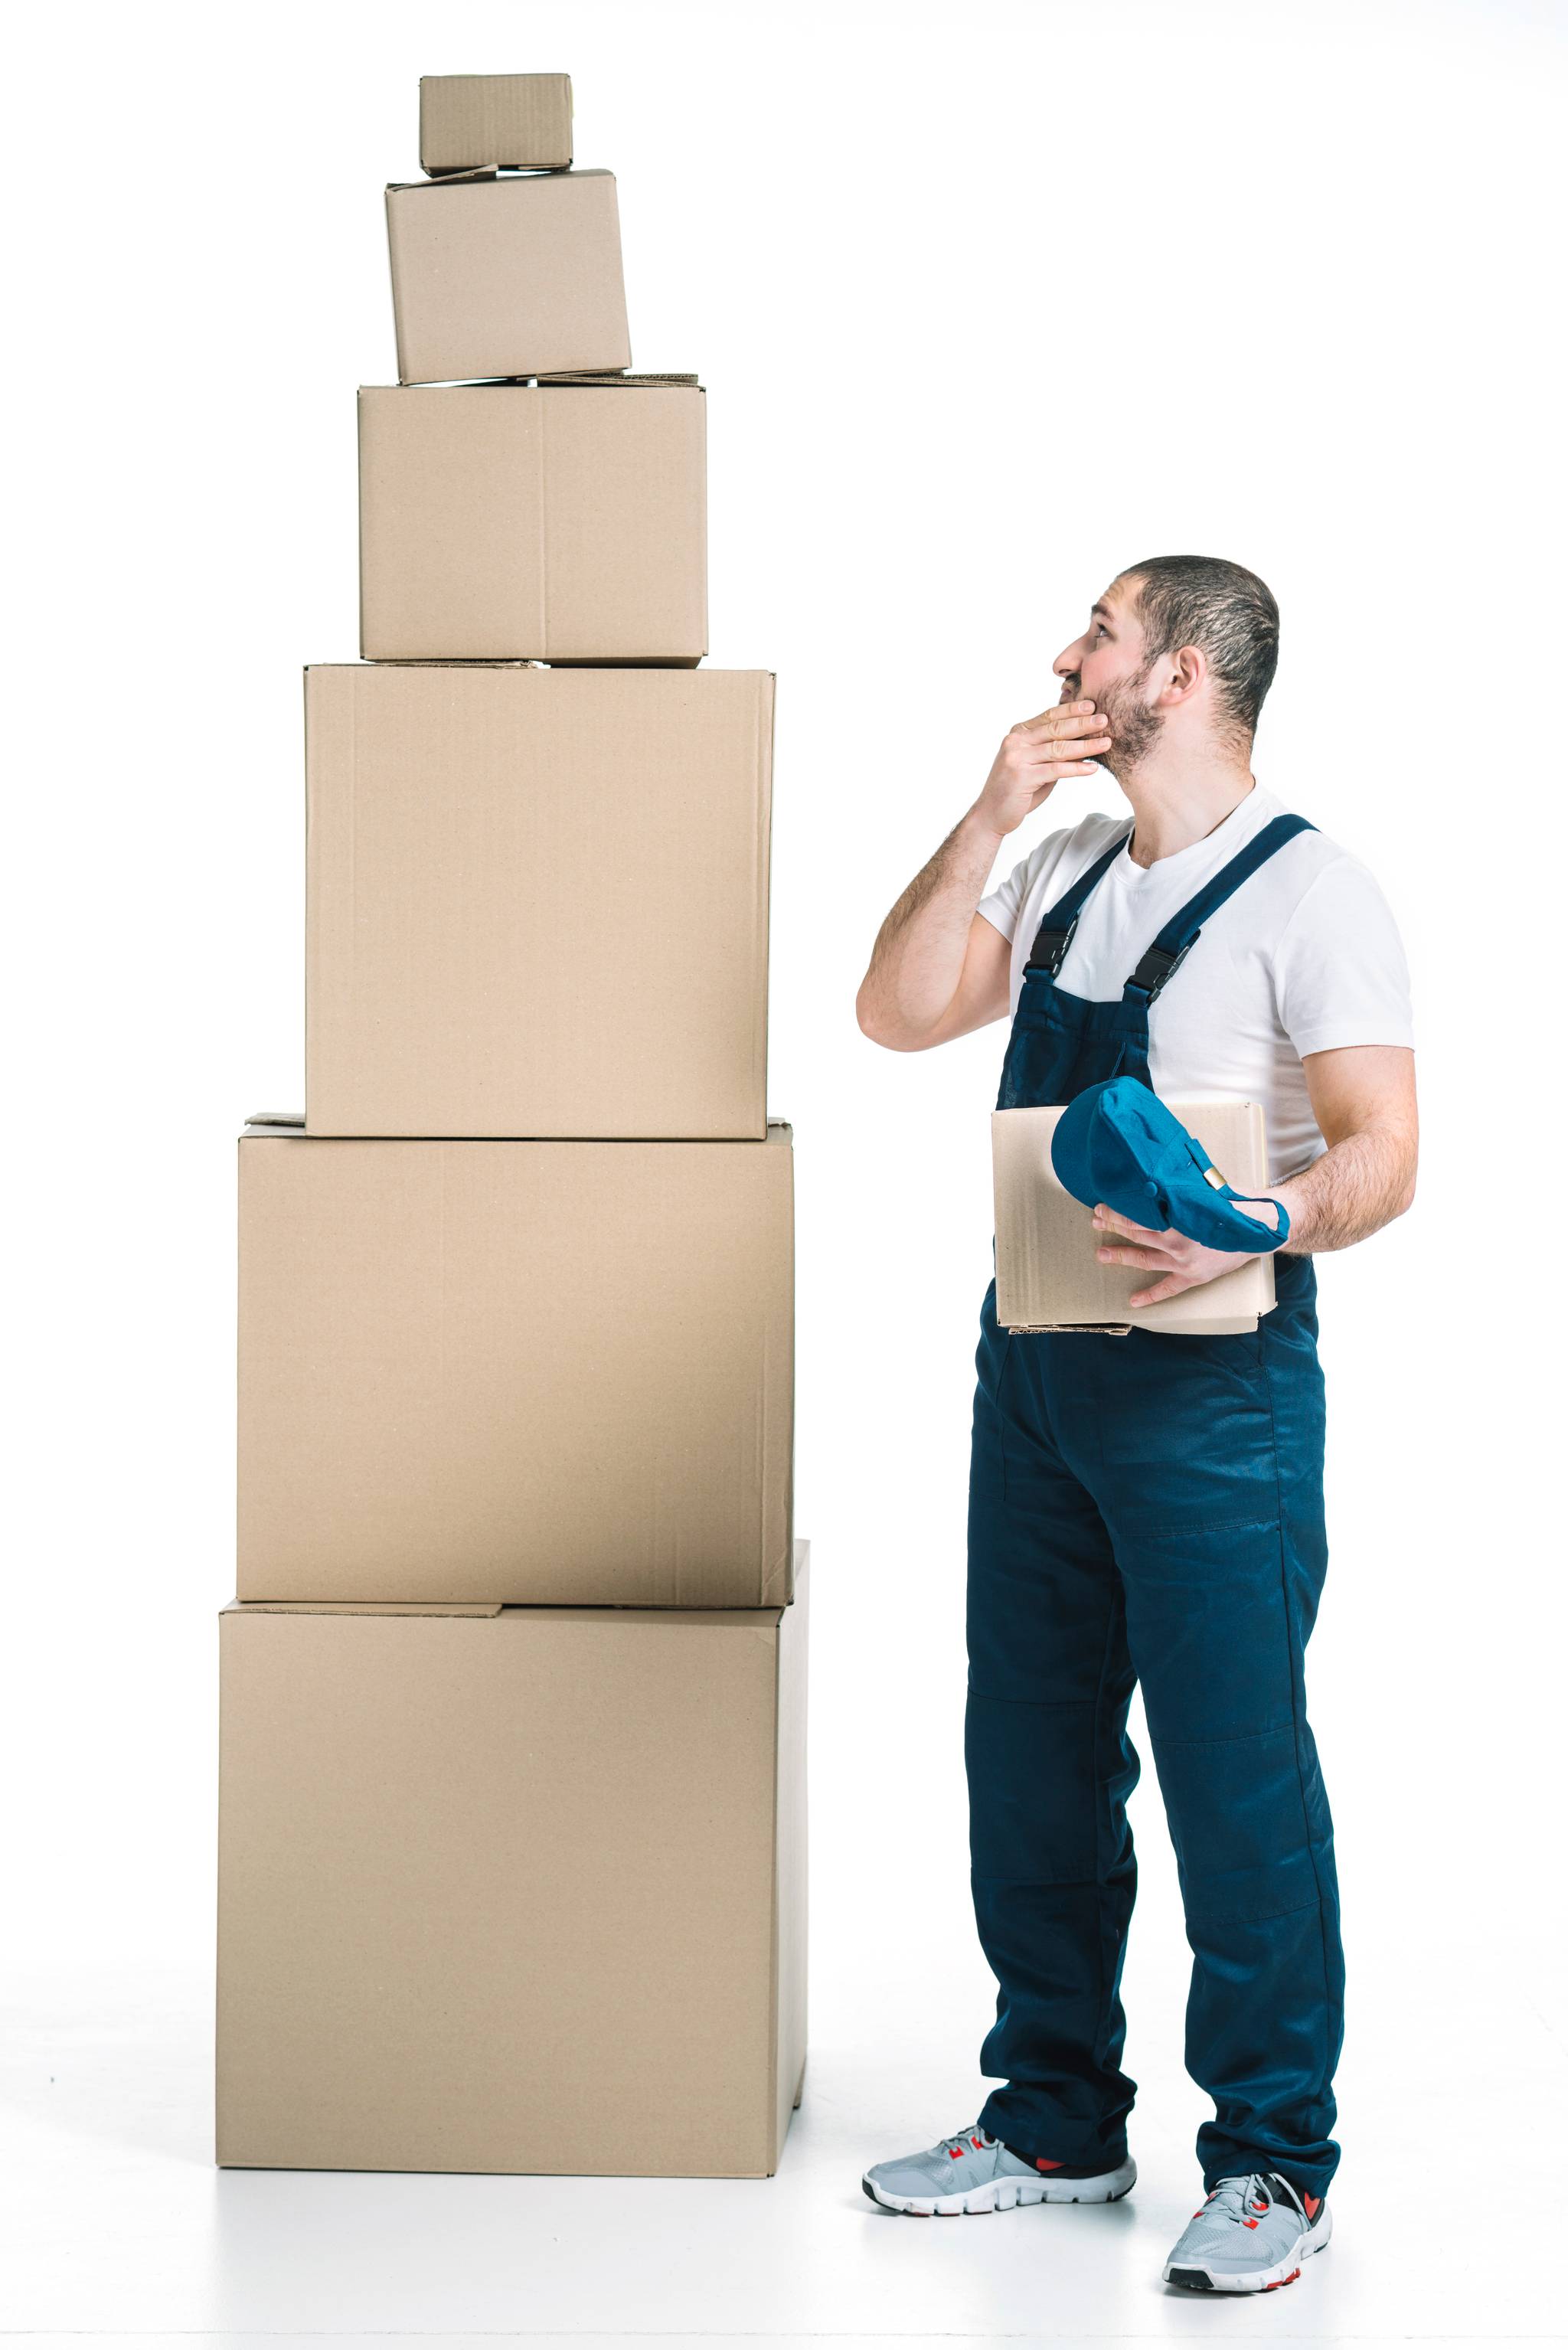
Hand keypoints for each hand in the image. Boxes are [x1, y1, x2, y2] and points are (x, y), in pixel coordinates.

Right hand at [971, 702, 1113, 838]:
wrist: (991, 813)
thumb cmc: (1017, 789)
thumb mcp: (1035, 763)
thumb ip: (1052, 750)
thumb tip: (1083, 738)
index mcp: (1018, 733)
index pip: (1049, 716)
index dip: (1071, 710)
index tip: (1092, 705)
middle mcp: (1016, 742)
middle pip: (1055, 729)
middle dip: (1082, 723)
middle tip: (1105, 719)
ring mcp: (1017, 758)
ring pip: (1058, 748)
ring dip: (1085, 746)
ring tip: (1106, 742)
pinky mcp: (1022, 777)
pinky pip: (1055, 770)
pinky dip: (1076, 768)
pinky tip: (1092, 768)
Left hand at [1091, 1198, 1280, 1307]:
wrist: (1261, 1228)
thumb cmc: (1233, 1203)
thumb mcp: (1204, 1189)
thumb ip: (1180, 1189)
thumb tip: (1154, 1177)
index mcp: (1179, 1217)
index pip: (1139, 1214)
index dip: (1118, 1211)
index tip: (1101, 1206)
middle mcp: (1178, 1240)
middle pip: (1137, 1233)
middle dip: (1114, 1227)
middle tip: (1096, 1222)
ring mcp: (1184, 1261)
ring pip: (1145, 1258)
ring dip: (1121, 1256)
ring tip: (1101, 1254)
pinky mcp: (1194, 1276)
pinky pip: (1168, 1289)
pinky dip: (1151, 1296)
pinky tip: (1134, 1301)